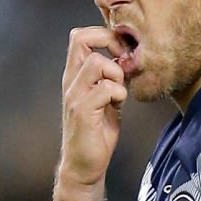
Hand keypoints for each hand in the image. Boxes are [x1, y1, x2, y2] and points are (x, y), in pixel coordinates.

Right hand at [60, 26, 127, 184]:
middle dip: (109, 42)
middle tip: (123, 63)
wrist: (84, 165)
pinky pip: (105, 88)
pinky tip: (119, 106)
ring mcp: (75, 95)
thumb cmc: (97, 133)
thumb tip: (129, 61)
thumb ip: (112, 80)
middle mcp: (71, 81)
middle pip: (81, 38)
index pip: (80, 36)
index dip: (104, 35)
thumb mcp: (106, 100)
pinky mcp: (83, 111)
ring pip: (97, 61)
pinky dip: (119, 93)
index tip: (121, 53)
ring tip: (119, 92)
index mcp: (76, 76)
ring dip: (116, 73)